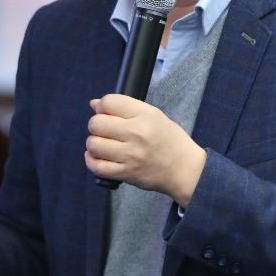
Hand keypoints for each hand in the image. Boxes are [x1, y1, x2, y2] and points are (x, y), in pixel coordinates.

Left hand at [84, 94, 205, 205]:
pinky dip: (91, 161)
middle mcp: (137, 133)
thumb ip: (125, 107)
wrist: (184, 168)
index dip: (102, 106)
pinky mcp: (127, 173)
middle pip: (97, 123)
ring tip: (102, 144)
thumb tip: (94, 103)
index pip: (109, 102)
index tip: (105, 112)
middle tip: (104, 130)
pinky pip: (97, 167)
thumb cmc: (170, 140)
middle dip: (96, 125)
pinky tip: (96, 156)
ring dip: (93, 143)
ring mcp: (131, 155)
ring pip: (94, 145)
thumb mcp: (154, 115)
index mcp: (145, 115)